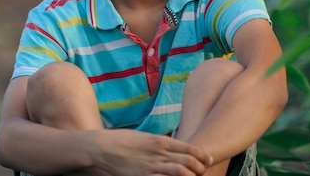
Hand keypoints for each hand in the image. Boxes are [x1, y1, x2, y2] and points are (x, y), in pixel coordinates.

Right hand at [90, 129, 212, 175]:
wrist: (101, 147)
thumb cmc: (120, 141)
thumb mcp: (142, 138)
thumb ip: (158, 143)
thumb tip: (171, 148)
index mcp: (159, 141)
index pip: (189, 148)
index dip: (202, 155)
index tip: (207, 159)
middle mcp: (159, 153)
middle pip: (190, 161)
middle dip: (200, 168)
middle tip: (201, 171)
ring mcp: (152, 166)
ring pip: (183, 172)